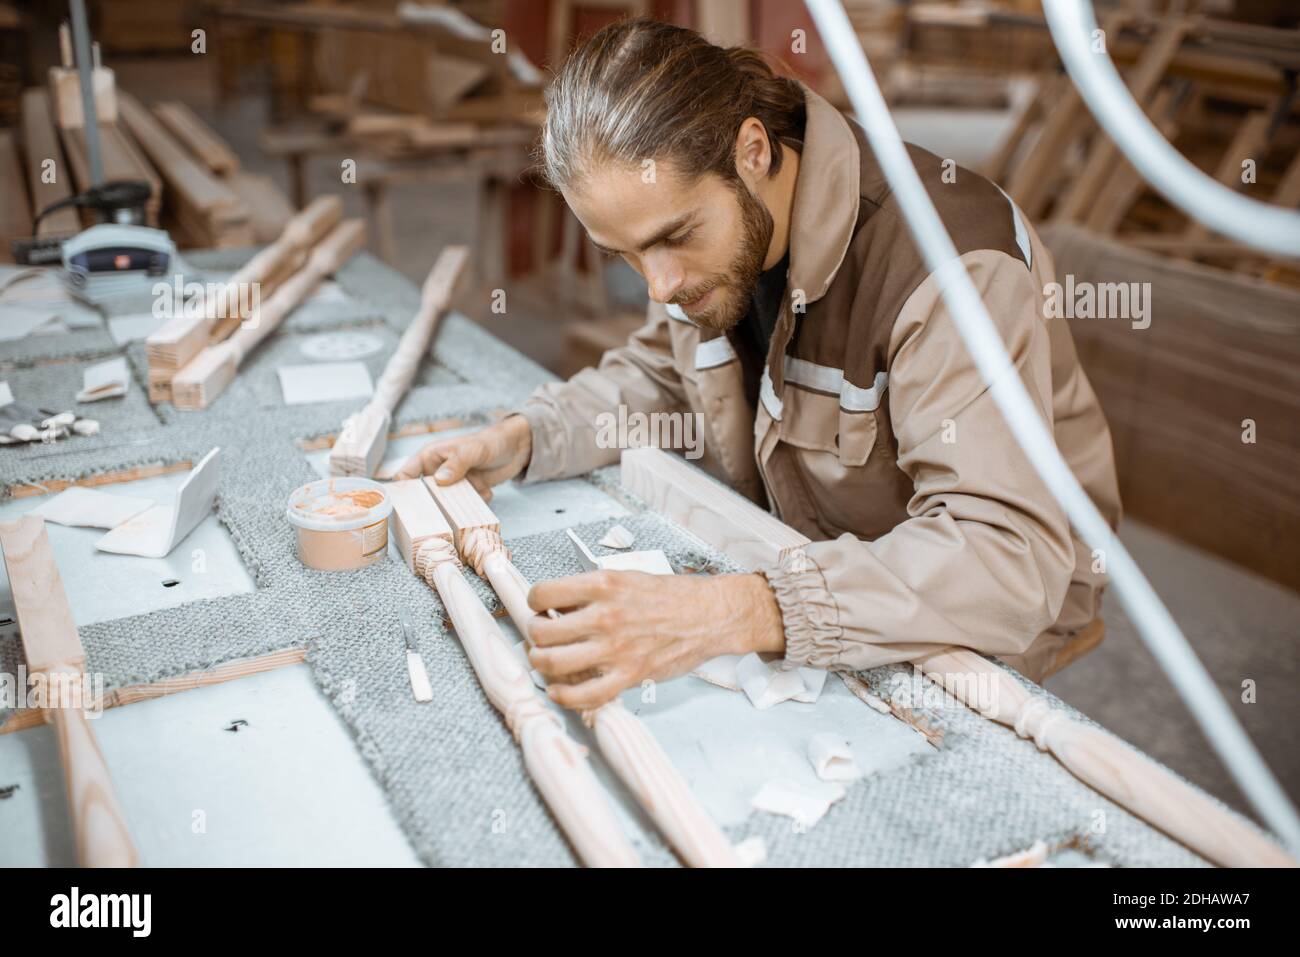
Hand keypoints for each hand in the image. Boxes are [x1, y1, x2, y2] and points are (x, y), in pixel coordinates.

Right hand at [393, 415, 531, 499]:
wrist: (518, 447)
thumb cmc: (491, 441)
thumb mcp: (473, 449)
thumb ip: (457, 463)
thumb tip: (440, 480)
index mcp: (430, 458)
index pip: (405, 476)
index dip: (402, 492)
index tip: (405, 509)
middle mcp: (438, 473)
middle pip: (424, 496)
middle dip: (430, 508)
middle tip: (437, 518)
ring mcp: (454, 485)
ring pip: (446, 505)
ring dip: (455, 509)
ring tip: (464, 509)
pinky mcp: (469, 493)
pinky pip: (465, 507)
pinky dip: (474, 506)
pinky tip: (486, 493)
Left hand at [525, 570, 784, 709]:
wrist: (709, 615)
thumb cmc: (670, 596)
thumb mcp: (626, 578)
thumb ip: (591, 593)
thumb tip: (557, 609)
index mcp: (603, 585)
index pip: (543, 593)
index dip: (535, 602)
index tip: (541, 608)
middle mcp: (605, 616)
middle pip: (540, 631)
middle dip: (534, 635)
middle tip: (542, 637)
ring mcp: (616, 648)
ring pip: (551, 663)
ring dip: (541, 663)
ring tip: (546, 660)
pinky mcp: (629, 675)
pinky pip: (583, 695)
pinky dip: (563, 695)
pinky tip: (559, 689)